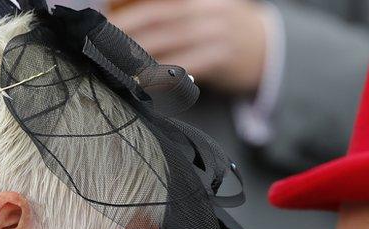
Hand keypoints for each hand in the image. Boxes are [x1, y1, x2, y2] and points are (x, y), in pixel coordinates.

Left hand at [107, 0, 269, 94]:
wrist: (269, 50)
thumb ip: (170, 9)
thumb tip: (120, 12)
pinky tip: (142, 81)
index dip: (128, 4)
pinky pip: (184, 67)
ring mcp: (216, 32)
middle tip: (99, 41)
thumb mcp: (202, 7)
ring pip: (166, 42)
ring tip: (113, 62)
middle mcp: (206, 7)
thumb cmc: (224, 28)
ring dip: (136, 54)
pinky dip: (161, 74)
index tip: (104, 11)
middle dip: (124, 28)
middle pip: (156, 15)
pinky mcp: (221, 58)